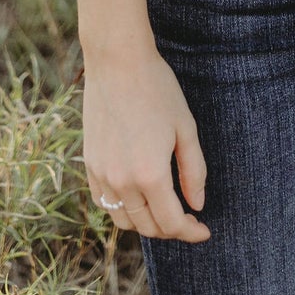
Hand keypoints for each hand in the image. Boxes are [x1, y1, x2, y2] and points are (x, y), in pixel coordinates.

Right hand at [82, 48, 211, 239]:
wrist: (117, 62)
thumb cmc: (157, 89)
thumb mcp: (185, 128)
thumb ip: (193, 171)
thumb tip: (197, 204)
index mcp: (150, 175)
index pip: (172, 223)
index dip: (190, 232)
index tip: (204, 231)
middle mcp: (122, 182)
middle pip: (148, 227)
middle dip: (172, 228)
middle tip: (188, 217)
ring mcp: (102, 175)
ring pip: (125, 220)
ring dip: (146, 223)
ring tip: (164, 208)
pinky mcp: (90, 165)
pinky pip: (105, 203)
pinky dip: (123, 209)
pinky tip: (138, 196)